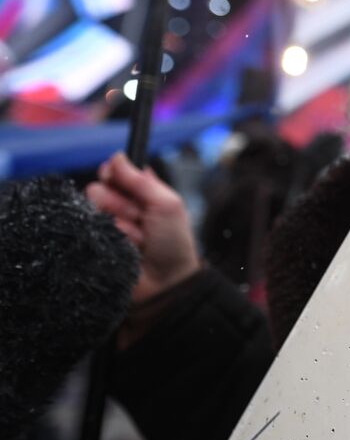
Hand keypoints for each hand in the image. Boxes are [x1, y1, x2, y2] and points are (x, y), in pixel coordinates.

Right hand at [86, 152, 200, 302]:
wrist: (166, 283)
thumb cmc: (173, 243)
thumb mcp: (167, 205)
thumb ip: (141, 180)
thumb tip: (116, 156)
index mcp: (140, 194)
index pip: (113, 172)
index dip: (113, 174)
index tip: (116, 178)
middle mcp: (120, 208)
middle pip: (98, 190)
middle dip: (120, 204)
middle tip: (140, 219)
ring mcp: (105, 226)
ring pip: (91, 210)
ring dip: (118, 224)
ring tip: (136, 238)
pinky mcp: (94, 244)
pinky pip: (86, 231)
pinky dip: (106, 238)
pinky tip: (122, 248)